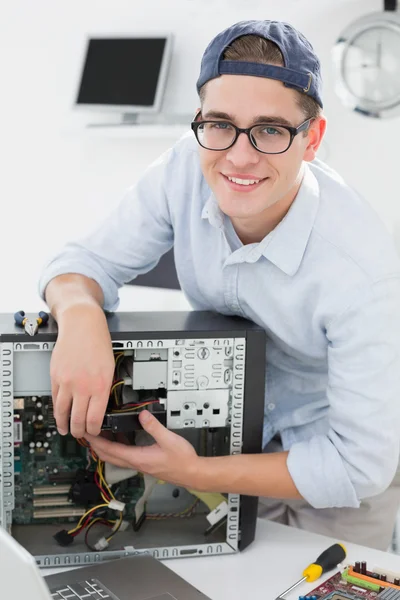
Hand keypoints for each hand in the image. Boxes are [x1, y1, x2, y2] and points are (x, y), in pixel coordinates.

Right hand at [50, 304, 114, 437]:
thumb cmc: (98, 342)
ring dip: (64, 424)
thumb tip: (101, 406)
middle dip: (79, 431)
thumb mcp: (110, 367)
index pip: (95, 418)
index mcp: (100, 385)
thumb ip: (104, 388)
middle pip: (78, 419)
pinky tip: (59, 414)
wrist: (82, 324)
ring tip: (66, 430)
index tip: (94, 432)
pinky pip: (55, 399)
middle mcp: (83, 386)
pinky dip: (57, 409)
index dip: (94, 430)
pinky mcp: (55, 377)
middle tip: (80, 435)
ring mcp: (67, 382)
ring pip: (63, 412)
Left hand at [85, 410, 200, 487]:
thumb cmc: (182, 460)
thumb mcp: (168, 439)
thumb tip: (142, 415)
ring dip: (105, 447)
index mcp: (137, 458)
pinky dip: (116, 448)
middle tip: (87, 432)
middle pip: (108, 456)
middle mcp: (135, 463)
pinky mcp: (144, 462)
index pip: (110, 450)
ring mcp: (139, 464)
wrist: (192, 472)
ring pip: (115, 457)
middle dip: (95, 445)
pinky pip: (124, 456)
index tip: (86, 433)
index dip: (96, 441)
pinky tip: (120, 439)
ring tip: (99, 433)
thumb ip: (154, 427)